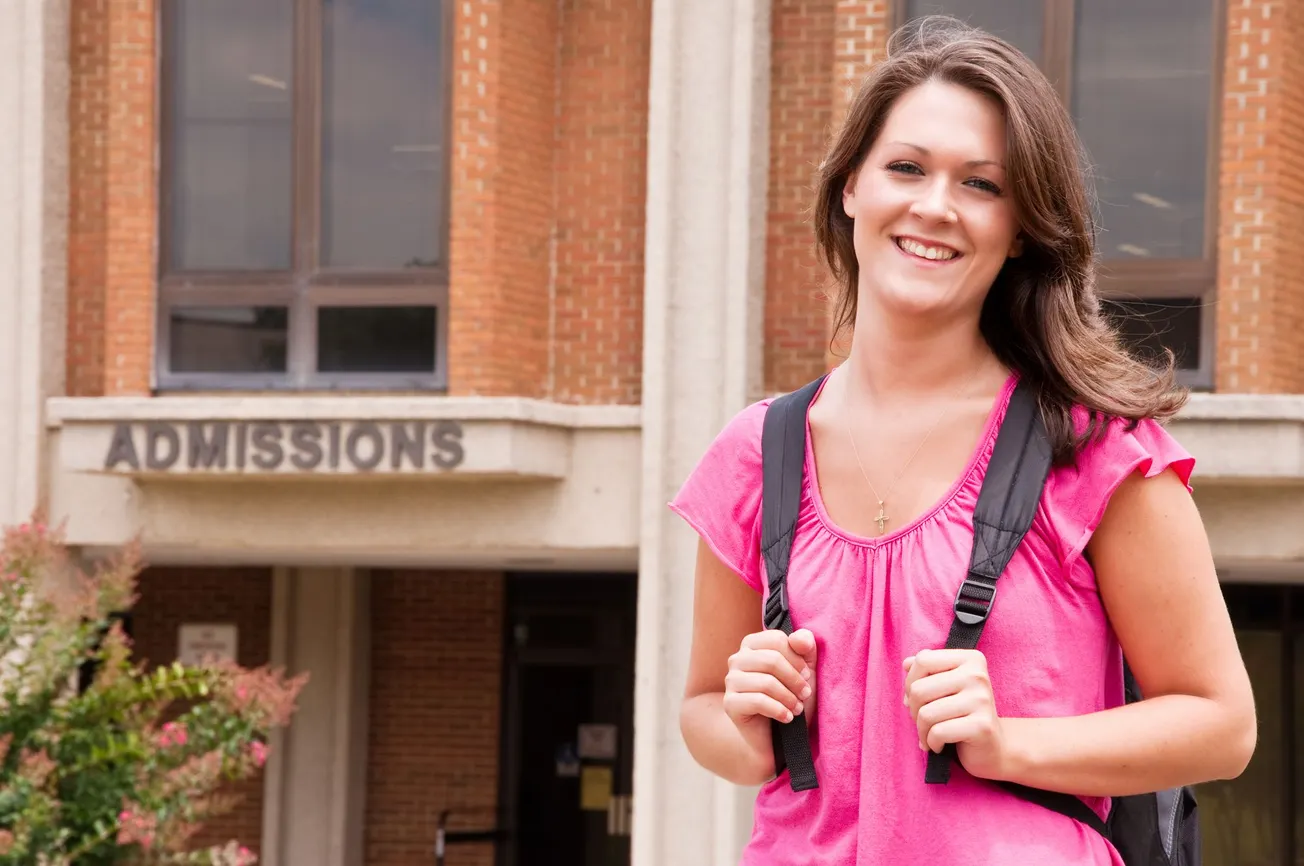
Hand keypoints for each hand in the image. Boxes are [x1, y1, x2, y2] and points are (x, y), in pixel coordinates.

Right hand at [723, 628, 816, 735]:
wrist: (778, 737)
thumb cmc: (791, 697)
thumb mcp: (806, 670)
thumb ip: (805, 647)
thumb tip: (799, 637)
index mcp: (752, 645)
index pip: (777, 639)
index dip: (797, 658)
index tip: (807, 675)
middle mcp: (737, 659)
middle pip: (772, 660)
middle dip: (794, 679)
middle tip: (805, 694)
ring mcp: (730, 681)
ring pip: (766, 682)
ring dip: (788, 697)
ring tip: (797, 709)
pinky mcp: (730, 704)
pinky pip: (757, 701)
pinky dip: (778, 710)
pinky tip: (787, 718)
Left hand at [903, 648, 1006, 780]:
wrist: (992, 747)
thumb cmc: (962, 713)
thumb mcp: (945, 687)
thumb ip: (926, 671)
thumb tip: (906, 663)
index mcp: (970, 659)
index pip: (923, 660)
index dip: (911, 682)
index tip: (918, 699)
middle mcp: (978, 675)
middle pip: (919, 689)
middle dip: (913, 710)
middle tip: (923, 721)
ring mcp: (982, 700)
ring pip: (926, 714)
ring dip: (921, 730)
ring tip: (929, 735)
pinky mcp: (982, 726)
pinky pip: (938, 732)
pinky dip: (931, 742)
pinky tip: (939, 745)